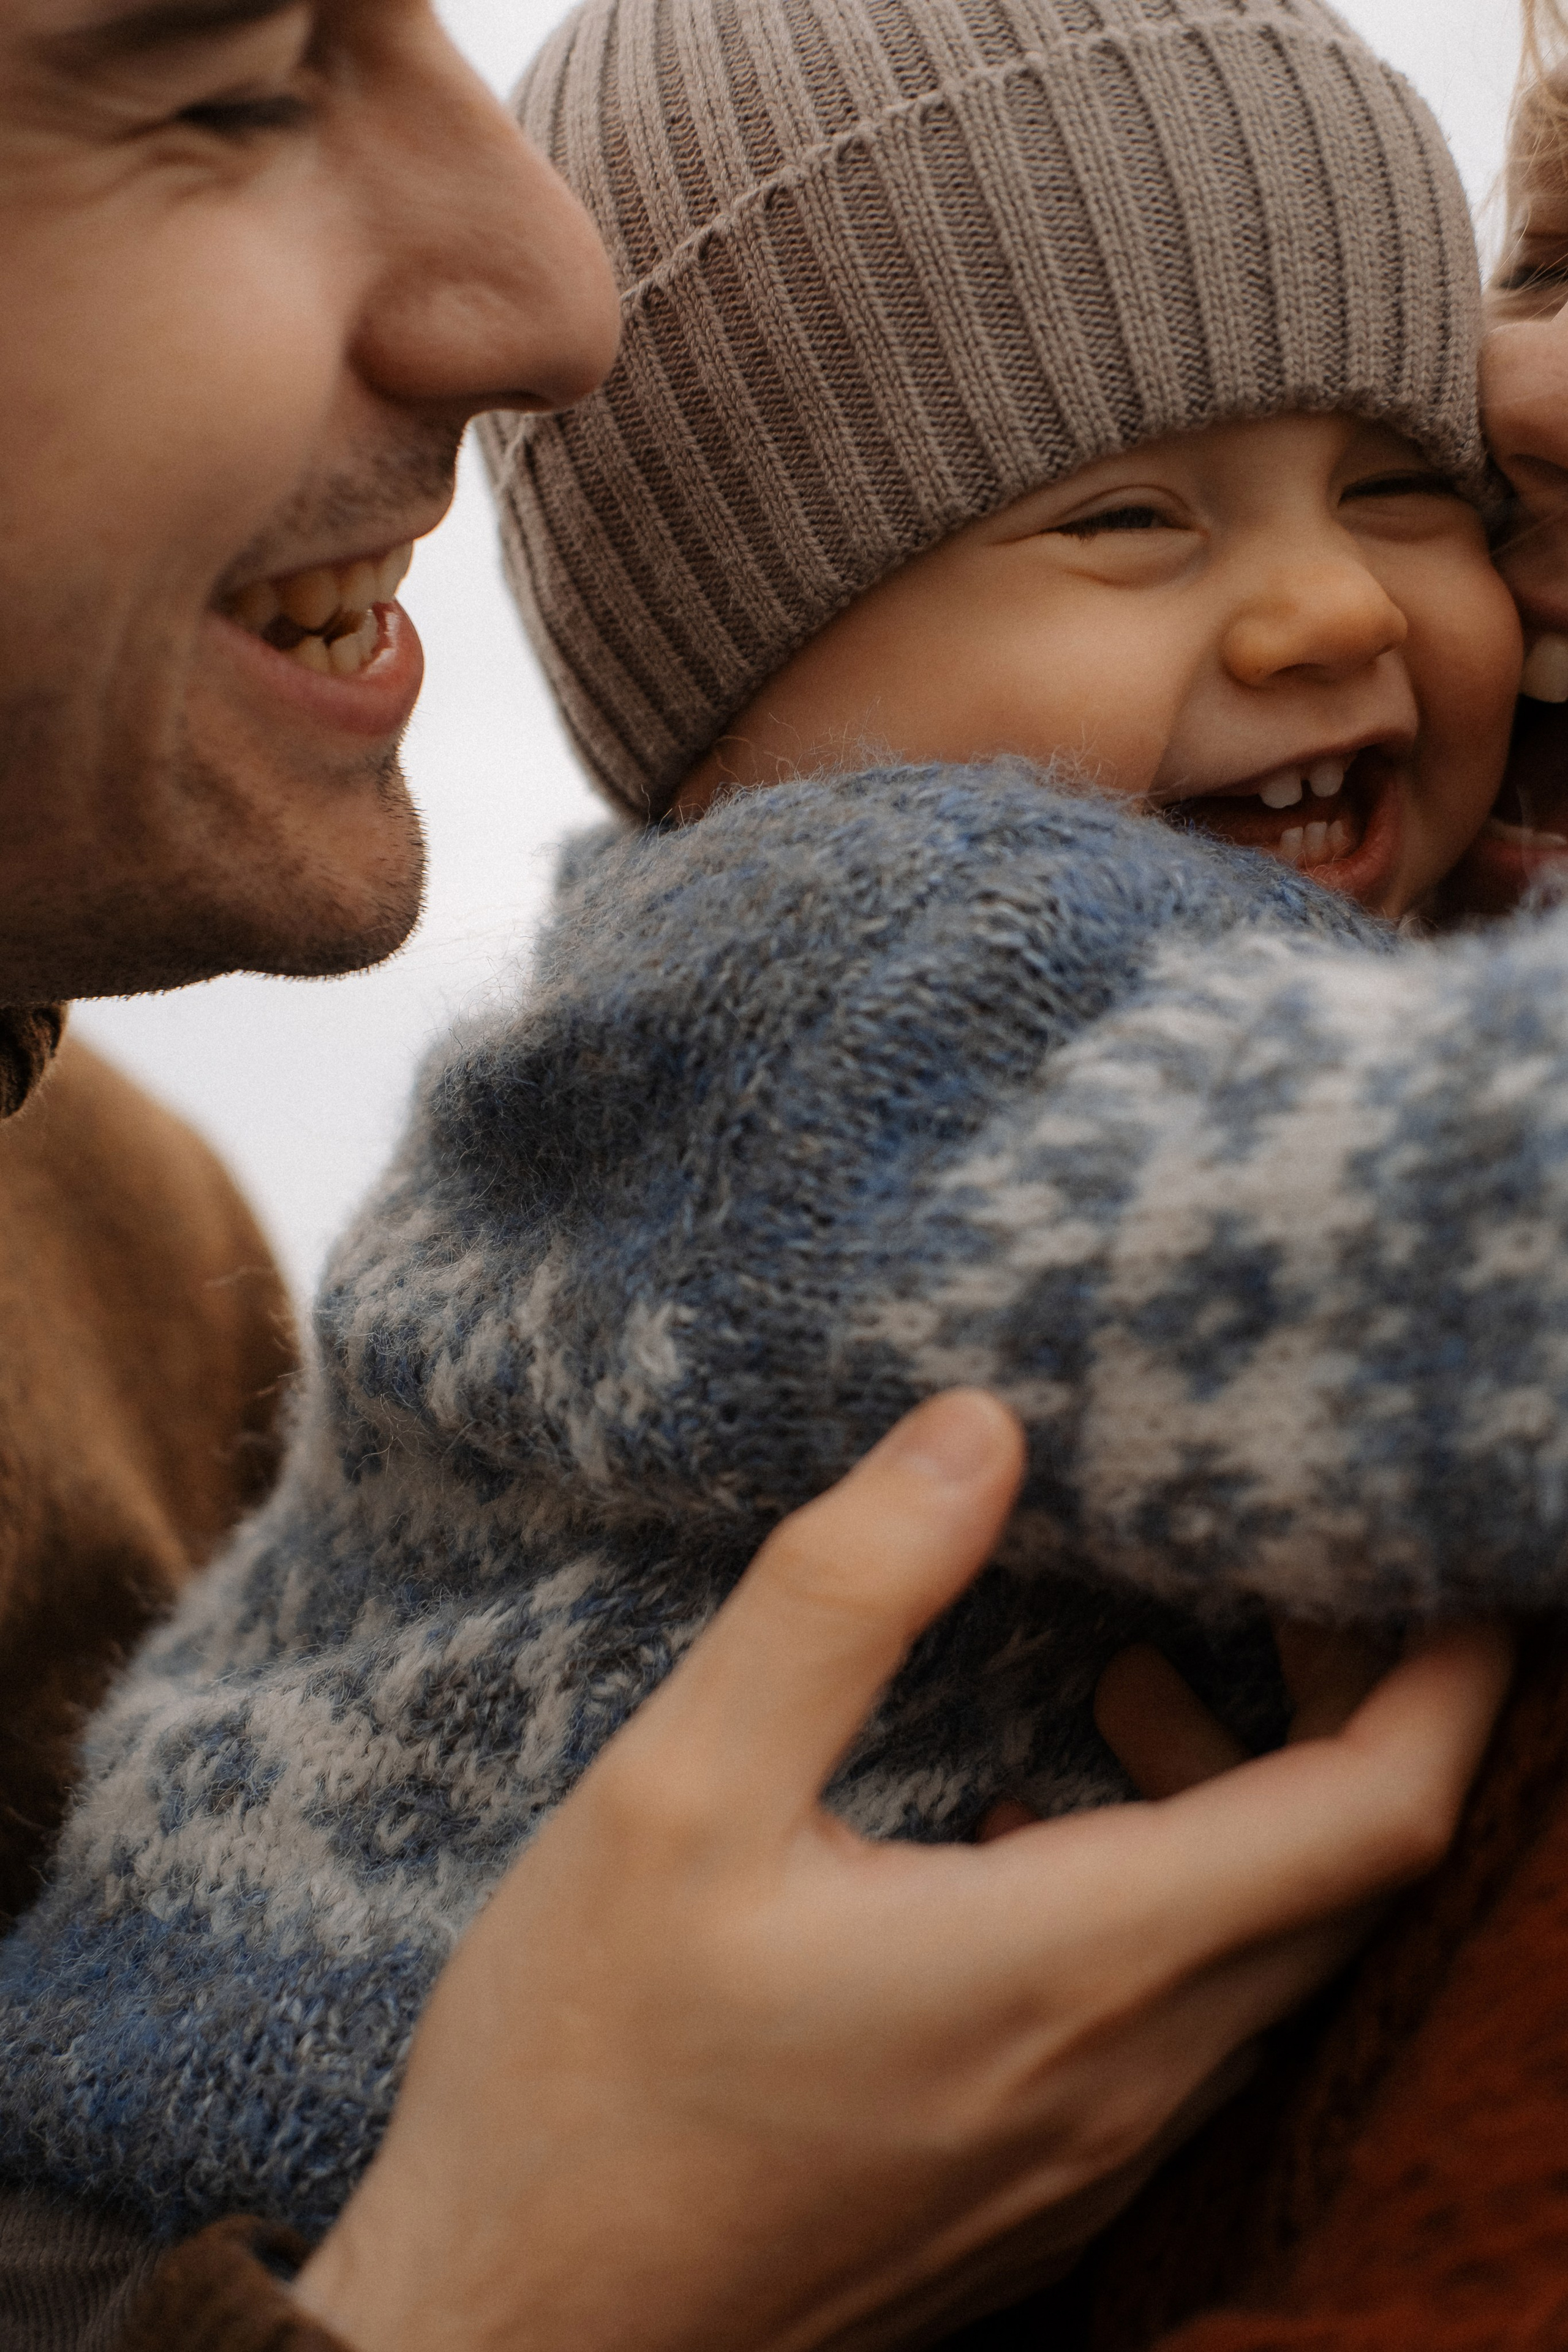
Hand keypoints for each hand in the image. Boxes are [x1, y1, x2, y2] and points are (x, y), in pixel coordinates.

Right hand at [295, 1392, 1510, 2351]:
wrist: (512, 2343)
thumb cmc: (582, 2074)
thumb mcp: (676, 1793)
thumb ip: (844, 1597)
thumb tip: (981, 1431)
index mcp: (1073, 1967)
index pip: (1373, 1817)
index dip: (1445, 1678)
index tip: (1440, 1565)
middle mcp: (1128, 2081)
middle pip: (1348, 1879)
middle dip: (1355, 1711)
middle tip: (1274, 1582)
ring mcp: (1093, 2160)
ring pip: (1270, 1959)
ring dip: (1248, 1804)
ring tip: (1124, 1682)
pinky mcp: (1040, 2198)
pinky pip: (1189, 2033)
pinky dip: (1176, 1899)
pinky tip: (1031, 1834)